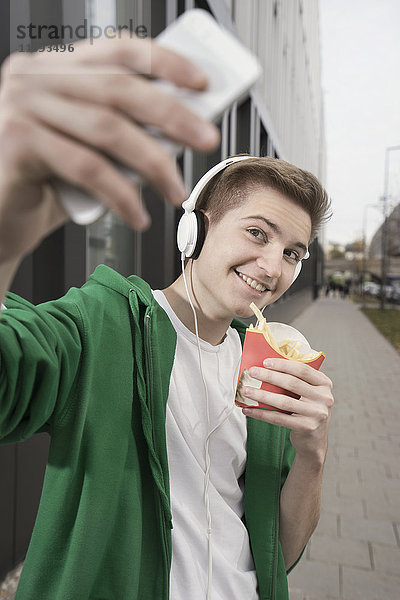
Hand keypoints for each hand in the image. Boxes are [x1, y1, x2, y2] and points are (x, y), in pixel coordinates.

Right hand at [0, 35, 219, 262]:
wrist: (1, 217)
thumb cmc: (46, 181)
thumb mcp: (88, 147)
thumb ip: (122, 131)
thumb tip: (180, 131)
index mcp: (55, 68)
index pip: (118, 50)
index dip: (165, 62)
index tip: (201, 82)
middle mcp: (35, 78)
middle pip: (120, 89)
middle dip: (173, 116)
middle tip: (205, 139)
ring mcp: (21, 106)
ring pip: (108, 130)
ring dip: (154, 163)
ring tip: (175, 190)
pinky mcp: (17, 142)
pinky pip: (86, 168)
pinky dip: (121, 195)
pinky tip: (137, 215)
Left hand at [241, 358, 333, 465]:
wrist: (314, 441)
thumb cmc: (306, 411)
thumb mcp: (308, 394)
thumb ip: (296, 381)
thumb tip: (265, 369)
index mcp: (324, 384)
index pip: (302, 369)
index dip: (283, 364)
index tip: (265, 362)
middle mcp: (324, 398)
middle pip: (291, 383)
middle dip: (269, 376)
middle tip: (252, 372)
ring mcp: (317, 413)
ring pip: (283, 401)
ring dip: (261, 395)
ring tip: (246, 390)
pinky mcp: (307, 427)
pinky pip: (279, 418)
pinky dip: (261, 413)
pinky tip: (249, 410)